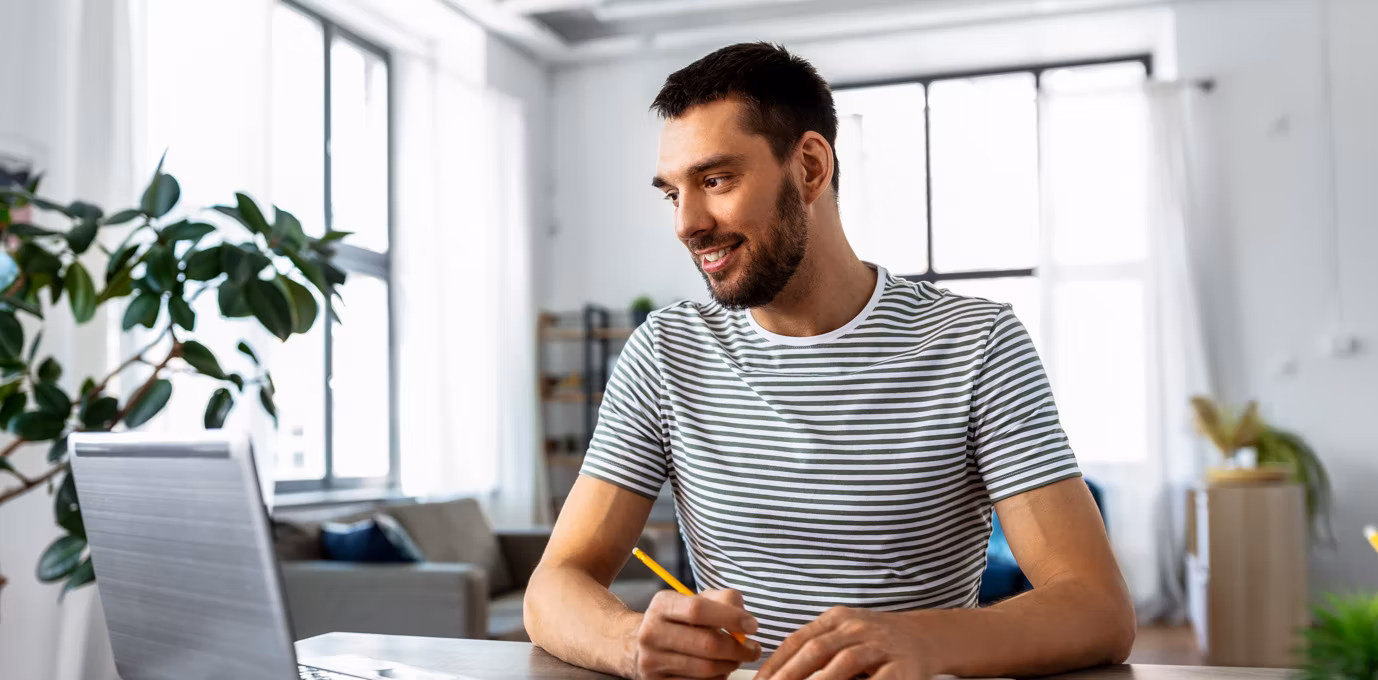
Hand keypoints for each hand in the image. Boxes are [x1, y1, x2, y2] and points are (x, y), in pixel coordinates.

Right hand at [631, 588, 761, 678]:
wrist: (640, 645)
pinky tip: (719, 670)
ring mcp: (651, 661)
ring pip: (705, 669)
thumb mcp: (696, 600)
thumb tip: (744, 619)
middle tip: (753, 649)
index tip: (752, 625)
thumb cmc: (679, 620)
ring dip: (730, 665)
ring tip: (737, 658)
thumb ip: (724, 600)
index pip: (698, 609)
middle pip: (706, 644)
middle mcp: (651, 632)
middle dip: (737, 648)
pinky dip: (717, 679)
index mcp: (661, 605)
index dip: (731, 617)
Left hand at [757, 607, 940, 679]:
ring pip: (844, 663)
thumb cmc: (876, 640)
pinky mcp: (901, 666)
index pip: (798, 640)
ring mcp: (879, 645)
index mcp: (836, 618)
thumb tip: (778, 672)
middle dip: (790, 675)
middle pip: (816, 650)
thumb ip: (817, 647)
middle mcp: (856, 627)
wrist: (926, 636)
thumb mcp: (845, 633)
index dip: (776, 663)